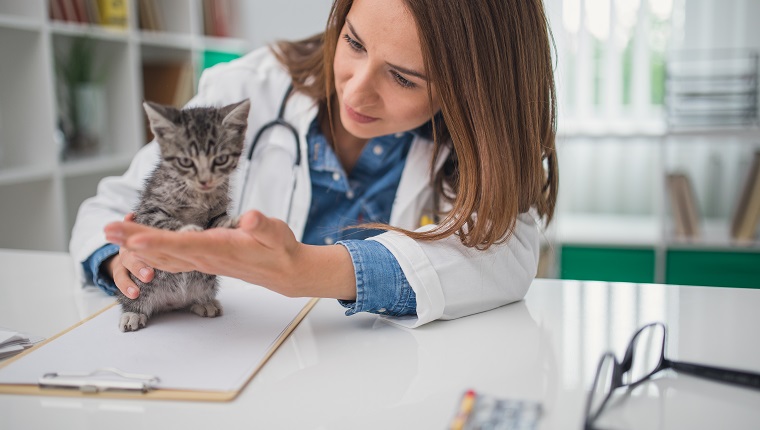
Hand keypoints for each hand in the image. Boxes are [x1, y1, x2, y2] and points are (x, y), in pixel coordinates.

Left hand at [103, 210, 356, 299]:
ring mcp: (201, 260)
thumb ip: (263, 226)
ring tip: (112, 234)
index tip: (133, 238)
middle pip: (164, 250)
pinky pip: (169, 258)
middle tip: (107, 229)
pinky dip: (150, 251)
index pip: (183, 245)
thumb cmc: (280, 249)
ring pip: (162, 255)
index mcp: (220, 248)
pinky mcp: (202, 260)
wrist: (284, 273)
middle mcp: (205, 257)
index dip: (158, 241)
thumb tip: (250, 218)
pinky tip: (137, 247)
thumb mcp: (277, 232)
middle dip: (133, 240)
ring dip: (136, 245)